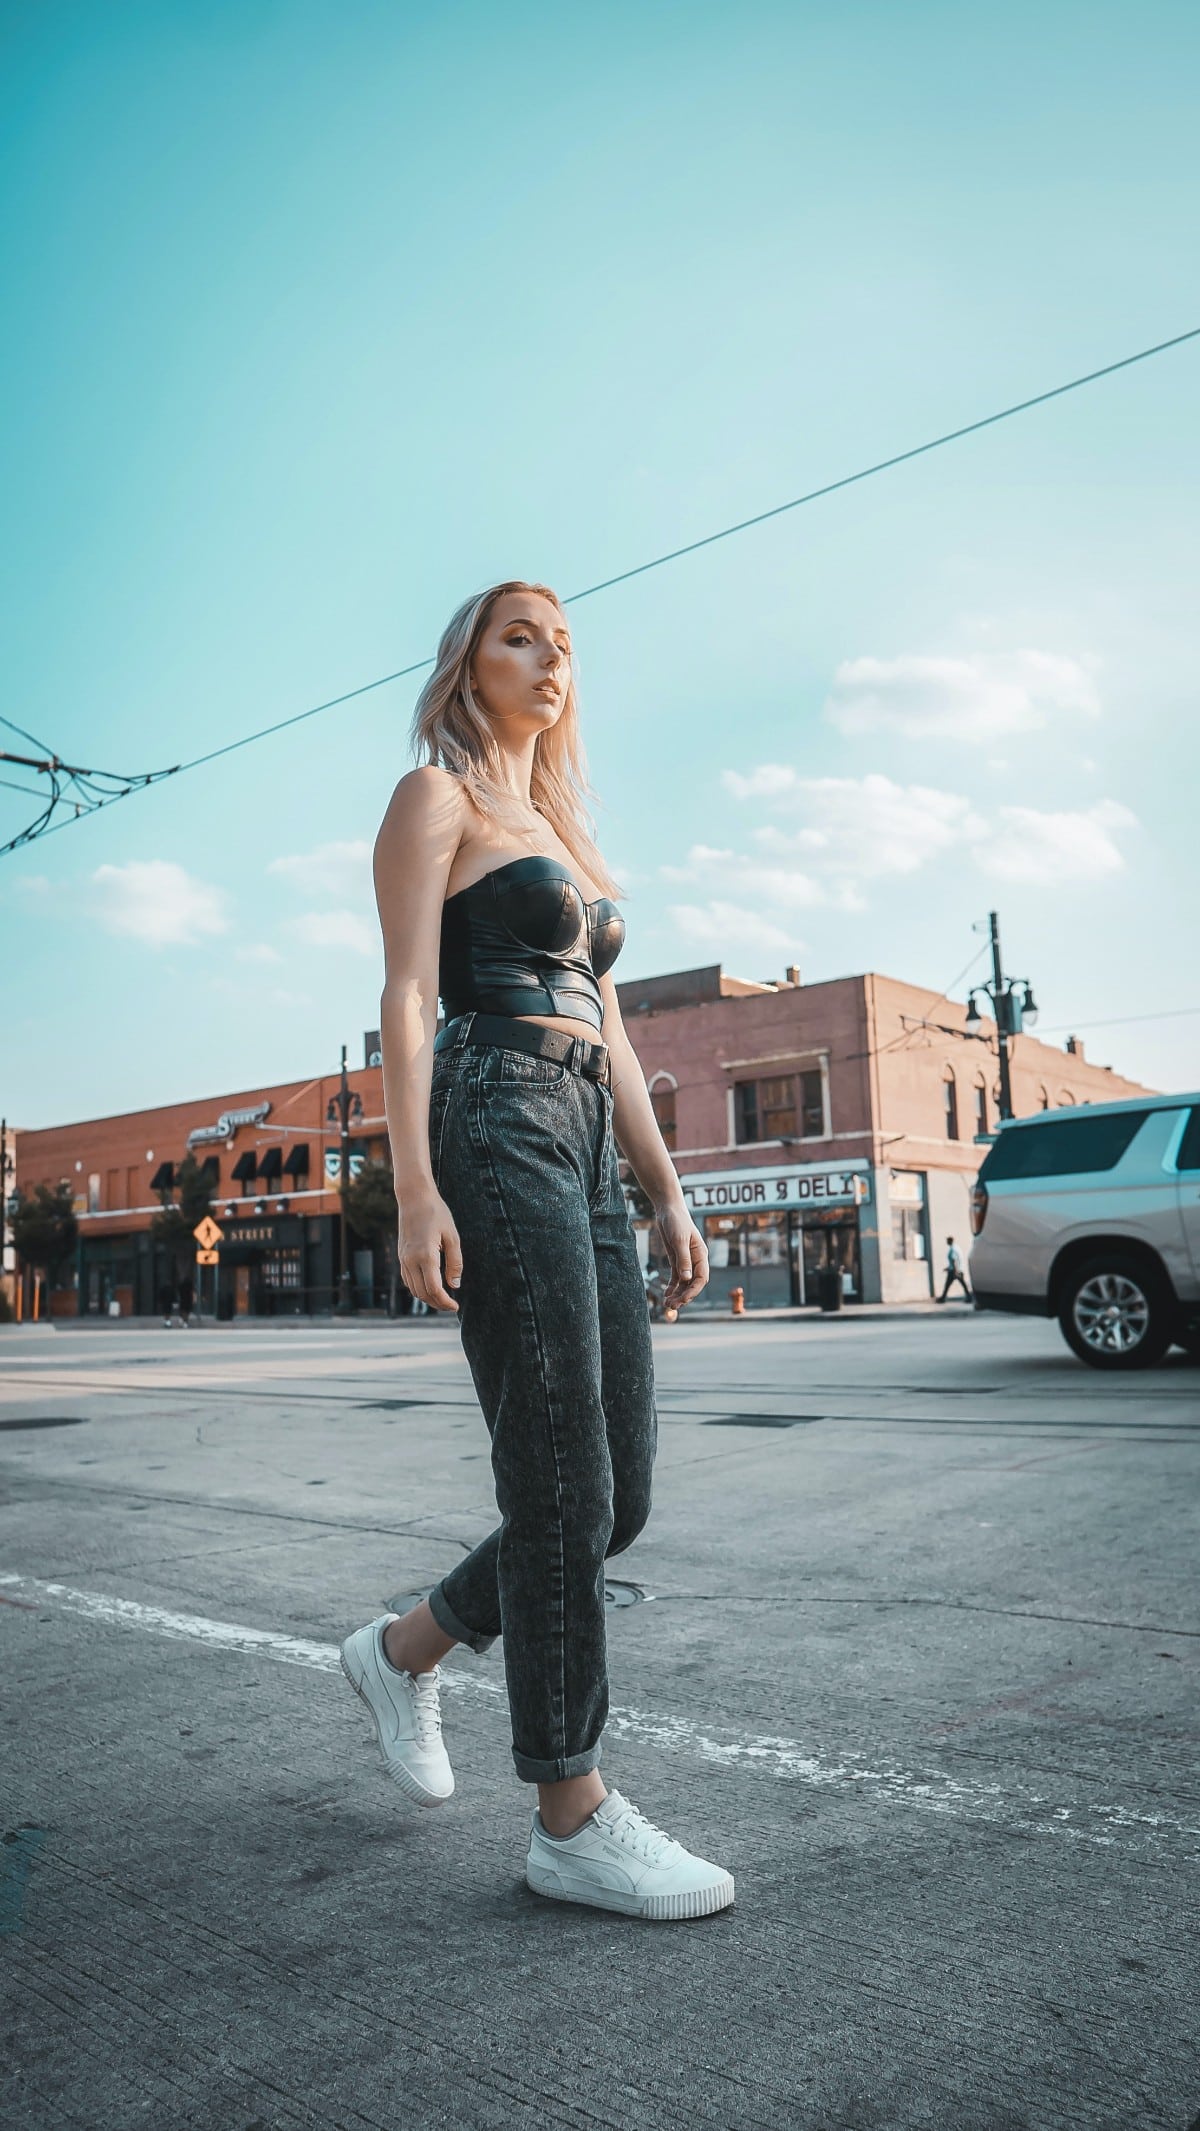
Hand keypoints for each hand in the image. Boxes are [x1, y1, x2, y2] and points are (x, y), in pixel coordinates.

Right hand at [397, 1188, 462, 1312]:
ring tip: (443, 1299)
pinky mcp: (400, 1256)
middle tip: (451, 1306)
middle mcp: (410, 1260)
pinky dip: (418, 1289)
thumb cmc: (436, 1213)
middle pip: (422, 1293)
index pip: (434, 1289)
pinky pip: (407, 1280)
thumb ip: (455, 1263)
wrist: (414, 1197)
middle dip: (437, 1303)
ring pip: (413, 1289)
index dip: (445, 1302)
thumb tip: (455, 1285)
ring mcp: (403, 1259)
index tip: (456, 1306)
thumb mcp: (452, 1236)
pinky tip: (429, 1287)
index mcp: (425, 1255)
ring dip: (427, 1298)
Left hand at [655, 1200, 708, 1308]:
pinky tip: (666, 1294)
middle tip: (672, 1306)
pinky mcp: (676, 1259)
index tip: (683, 1299)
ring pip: (684, 1282)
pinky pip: (676, 1277)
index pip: (701, 1278)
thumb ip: (683, 1259)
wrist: (668, 1209)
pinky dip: (672, 1286)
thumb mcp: (679, 1240)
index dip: (693, 1290)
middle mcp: (695, 1260)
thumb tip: (686, 1278)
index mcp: (701, 1255)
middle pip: (693, 1283)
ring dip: (677, 1294)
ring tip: (667, 1304)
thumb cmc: (676, 1221)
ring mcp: (686, 1261)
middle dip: (684, 1296)